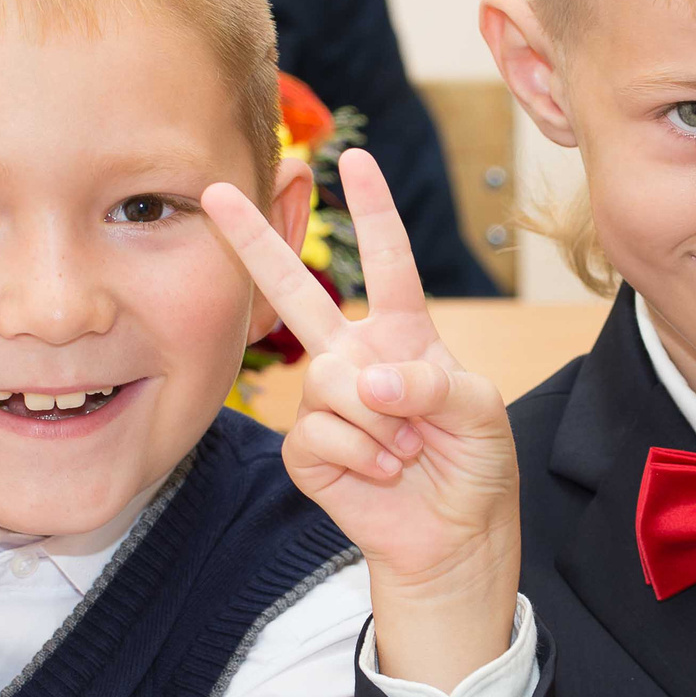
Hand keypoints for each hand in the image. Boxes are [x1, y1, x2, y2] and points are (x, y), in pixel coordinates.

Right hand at [202, 151, 521, 688]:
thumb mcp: (480, 410)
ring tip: (407, 452)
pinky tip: (382, 475)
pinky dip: (361, 458)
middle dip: (256, 242)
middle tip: (214, 193)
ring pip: (330, 383)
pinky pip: (319, 434)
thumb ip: (433, 382)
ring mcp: (326, 403)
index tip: (355, 159)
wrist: (454, 537)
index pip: (388, 262)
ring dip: (381, 425)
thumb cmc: (474, 466)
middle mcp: (355, 359)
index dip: (373, 211)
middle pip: (297, 292)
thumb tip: (367, 381)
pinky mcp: (306, 450)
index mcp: (403, 335)